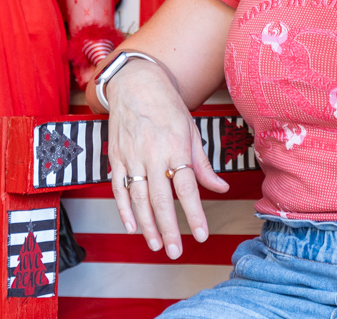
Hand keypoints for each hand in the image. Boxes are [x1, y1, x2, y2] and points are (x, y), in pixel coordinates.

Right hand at [106, 61, 228, 258]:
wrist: (135, 84)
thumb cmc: (167, 107)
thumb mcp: (190, 130)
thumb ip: (203, 163)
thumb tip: (220, 188)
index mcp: (176, 146)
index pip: (187, 187)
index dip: (194, 213)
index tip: (200, 235)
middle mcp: (153, 154)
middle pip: (161, 199)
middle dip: (169, 228)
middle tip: (176, 252)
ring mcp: (131, 156)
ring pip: (138, 198)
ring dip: (147, 225)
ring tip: (157, 245)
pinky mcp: (116, 157)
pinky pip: (118, 188)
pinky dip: (124, 209)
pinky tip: (132, 227)